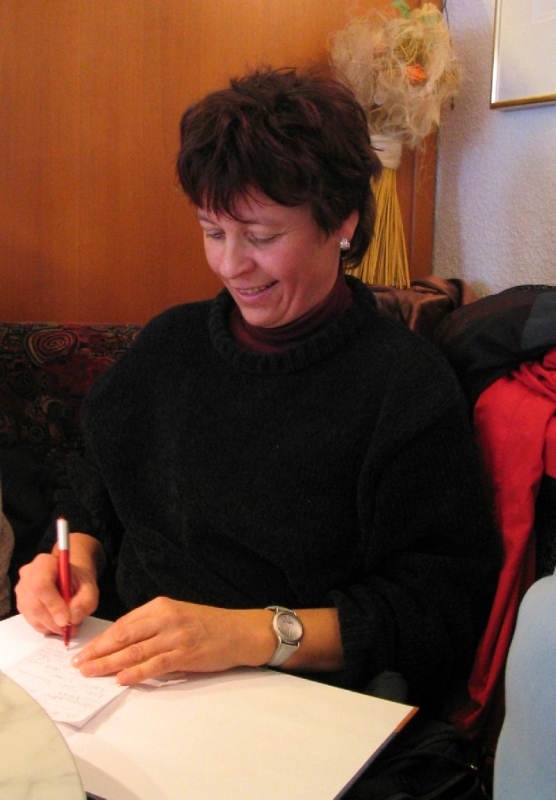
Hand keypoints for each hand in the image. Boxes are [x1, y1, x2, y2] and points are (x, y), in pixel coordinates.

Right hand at [15, 533, 101, 636]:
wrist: (69, 580)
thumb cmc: (78, 581)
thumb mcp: (89, 588)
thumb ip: (85, 601)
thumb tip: (72, 618)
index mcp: (44, 563)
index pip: (42, 585)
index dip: (53, 605)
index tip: (66, 620)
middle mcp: (28, 575)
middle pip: (34, 603)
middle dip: (53, 621)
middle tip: (69, 629)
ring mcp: (21, 590)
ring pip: (31, 615)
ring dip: (50, 626)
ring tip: (66, 628)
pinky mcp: (21, 604)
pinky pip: (30, 620)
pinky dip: (45, 627)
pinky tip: (57, 624)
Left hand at [71, 598, 275, 684]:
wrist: (240, 631)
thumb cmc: (208, 624)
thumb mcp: (177, 615)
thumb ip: (152, 625)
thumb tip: (123, 642)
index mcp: (161, 606)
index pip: (124, 623)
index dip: (102, 638)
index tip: (85, 650)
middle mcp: (165, 618)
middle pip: (124, 636)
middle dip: (98, 651)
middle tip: (79, 663)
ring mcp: (175, 636)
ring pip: (134, 651)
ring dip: (109, 663)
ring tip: (91, 673)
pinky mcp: (185, 653)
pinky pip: (155, 664)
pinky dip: (136, 672)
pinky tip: (121, 679)